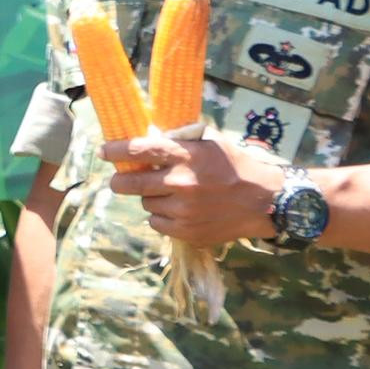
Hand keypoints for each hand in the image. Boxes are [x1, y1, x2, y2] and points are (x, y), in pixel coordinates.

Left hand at [101, 126, 281, 246]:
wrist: (266, 202)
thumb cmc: (238, 167)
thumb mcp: (211, 145)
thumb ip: (180, 143)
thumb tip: (147, 136)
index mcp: (187, 157)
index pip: (140, 150)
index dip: (116, 151)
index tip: (103, 151)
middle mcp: (181, 183)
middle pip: (130, 184)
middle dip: (120, 181)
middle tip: (120, 180)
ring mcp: (183, 210)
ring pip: (146, 204)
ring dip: (151, 198)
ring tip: (170, 194)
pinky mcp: (186, 232)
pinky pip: (157, 223)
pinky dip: (162, 217)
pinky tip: (179, 210)